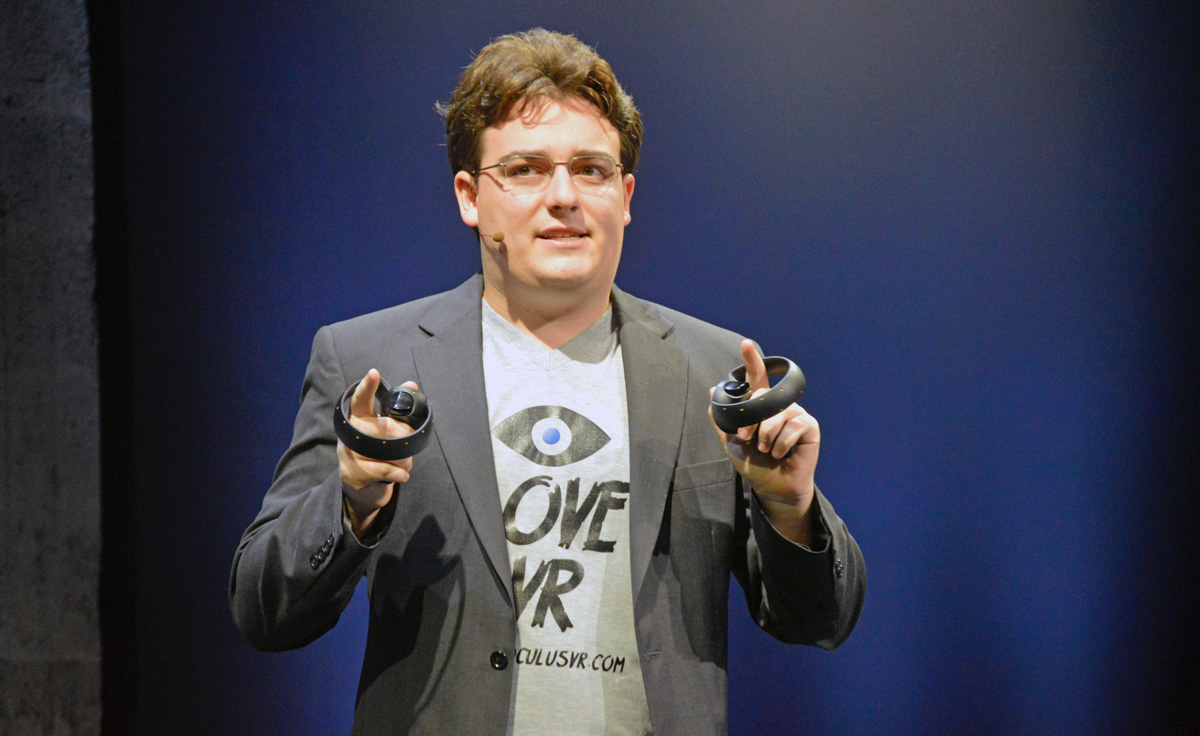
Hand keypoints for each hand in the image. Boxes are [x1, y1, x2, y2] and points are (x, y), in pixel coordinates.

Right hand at [337, 369, 415, 535]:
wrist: (363, 489)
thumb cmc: (378, 455)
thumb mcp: (387, 432)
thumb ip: (398, 411)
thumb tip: (412, 385)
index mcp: (359, 418)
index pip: (361, 399)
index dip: (367, 386)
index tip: (374, 372)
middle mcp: (350, 432)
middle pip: (389, 428)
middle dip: (405, 440)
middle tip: (403, 449)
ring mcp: (349, 452)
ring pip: (392, 451)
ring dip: (404, 461)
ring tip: (398, 464)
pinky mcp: (353, 472)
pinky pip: (388, 470)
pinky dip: (400, 474)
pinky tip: (399, 475)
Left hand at [709, 340, 819, 542]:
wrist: (772, 488)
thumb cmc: (754, 465)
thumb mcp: (731, 443)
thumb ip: (722, 419)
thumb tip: (712, 390)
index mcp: (760, 406)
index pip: (757, 379)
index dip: (752, 360)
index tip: (745, 344)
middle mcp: (779, 405)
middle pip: (763, 396)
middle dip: (751, 420)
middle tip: (746, 439)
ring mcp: (795, 414)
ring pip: (777, 413)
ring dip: (766, 436)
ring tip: (768, 450)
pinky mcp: (809, 426)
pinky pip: (793, 426)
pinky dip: (782, 443)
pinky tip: (782, 453)